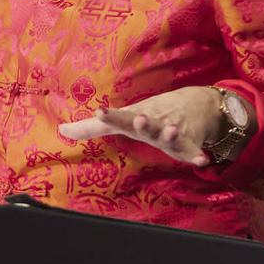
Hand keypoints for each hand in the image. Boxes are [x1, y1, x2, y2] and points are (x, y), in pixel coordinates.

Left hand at [58, 86, 224, 167]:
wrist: (193, 103)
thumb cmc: (149, 113)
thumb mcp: (121, 119)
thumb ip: (90, 128)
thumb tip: (61, 130)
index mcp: (133, 120)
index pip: (118, 118)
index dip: (109, 116)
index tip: (100, 111)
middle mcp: (151, 123)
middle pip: (146, 124)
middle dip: (143, 122)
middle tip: (139, 118)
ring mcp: (171, 132)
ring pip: (170, 134)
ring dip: (170, 134)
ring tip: (171, 130)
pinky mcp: (189, 144)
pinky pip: (193, 151)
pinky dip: (197, 155)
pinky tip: (202, 160)